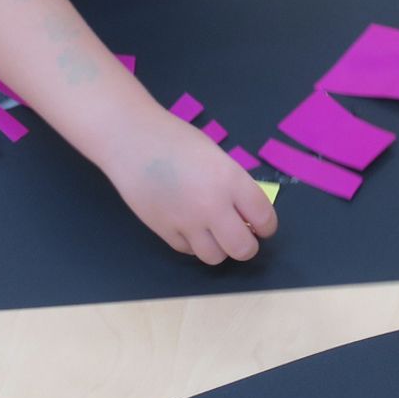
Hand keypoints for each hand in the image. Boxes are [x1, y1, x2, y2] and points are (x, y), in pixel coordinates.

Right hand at [97, 108, 276, 263]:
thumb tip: (246, 212)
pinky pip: (188, 251)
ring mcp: (187, 222)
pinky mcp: (163, 232)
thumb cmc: (176, 139)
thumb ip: (233, 184)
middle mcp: (212, 206)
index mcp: (231, 180)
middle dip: (247, 246)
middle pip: (243, 249)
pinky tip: (190, 227)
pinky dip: (194, 244)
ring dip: (220, 248)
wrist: (131, 140)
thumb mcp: (216, 155)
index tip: (262, 226)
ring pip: (215, 257)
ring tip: (214, 233)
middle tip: (242, 236)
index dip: (266, 226)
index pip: (264, 218)